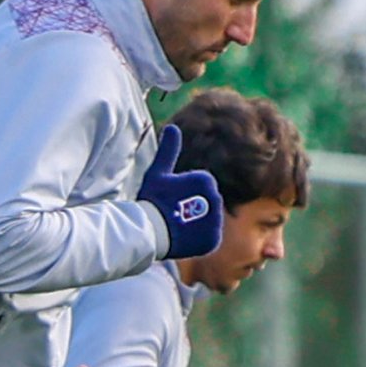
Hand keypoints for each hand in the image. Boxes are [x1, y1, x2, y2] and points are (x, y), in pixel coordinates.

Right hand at [139, 123, 224, 265]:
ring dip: (196, 224)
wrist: (149, 231)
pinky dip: (199, 239)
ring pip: (208, 220)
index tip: (171, 200)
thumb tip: (172, 126)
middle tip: (173, 214)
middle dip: (192, 209)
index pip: (200, 187)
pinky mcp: (214, 239)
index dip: (183, 194)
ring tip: (177, 227)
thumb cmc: (152, 199)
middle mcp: (215, 198)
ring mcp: (216, 220)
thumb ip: (168, 150)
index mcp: (206, 180)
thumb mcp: (158, 173)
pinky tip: (184, 238)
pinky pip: (209, 238)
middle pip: (205, 204)